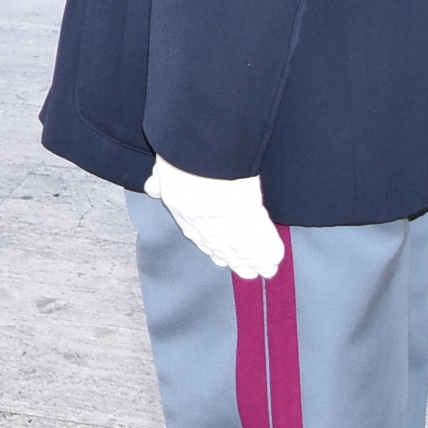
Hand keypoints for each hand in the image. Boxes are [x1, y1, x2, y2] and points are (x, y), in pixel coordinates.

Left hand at [143, 157, 284, 278]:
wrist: (198, 155)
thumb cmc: (179, 158)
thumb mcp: (163, 170)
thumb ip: (159, 182)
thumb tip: (151, 187)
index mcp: (183, 212)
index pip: (199, 236)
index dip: (211, 249)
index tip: (219, 258)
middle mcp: (204, 222)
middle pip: (223, 247)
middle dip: (236, 261)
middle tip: (247, 272)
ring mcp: (226, 221)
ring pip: (243, 246)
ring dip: (256, 260)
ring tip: (266, 270)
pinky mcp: (248, 215)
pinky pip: (260, 235)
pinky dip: (269, 248)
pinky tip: (275, 258)